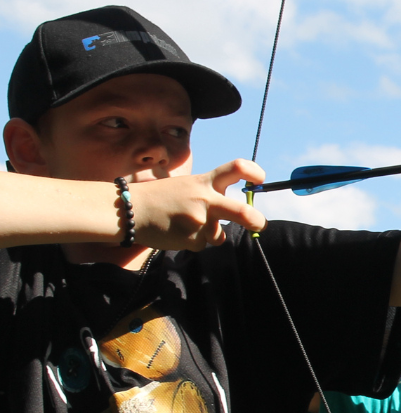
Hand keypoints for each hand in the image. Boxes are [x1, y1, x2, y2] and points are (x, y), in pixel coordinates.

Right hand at [131, 159, 267, 249]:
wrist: (129, 211)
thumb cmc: (161, 197)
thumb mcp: (188, 186)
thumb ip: (211, 193)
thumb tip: (242, 211)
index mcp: (205, 181)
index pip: (236, 168)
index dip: (253, 171)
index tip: (260, 179)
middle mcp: (205, 200)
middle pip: (242, 212)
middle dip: (256, 221)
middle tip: (259, 224)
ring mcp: (199, 222)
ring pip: (219, 235)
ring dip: (208, 233)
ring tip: (184, 223)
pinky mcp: (192, 240)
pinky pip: (203, 245)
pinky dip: (193, 240)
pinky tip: (177, 231)